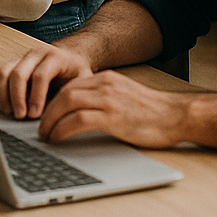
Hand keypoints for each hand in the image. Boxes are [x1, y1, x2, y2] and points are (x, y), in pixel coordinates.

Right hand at [0, 46, 94, 120]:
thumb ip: (76, 95)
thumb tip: (68, 115)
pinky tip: (7, 107)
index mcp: (55, 57)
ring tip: (12, 113)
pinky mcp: (16, 64)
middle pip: (20, 72)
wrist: (71, 59)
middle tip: (21, 116)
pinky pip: (2, 74)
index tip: (35, 114)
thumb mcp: (83, 82)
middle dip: (18, 97)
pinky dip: (1, 91)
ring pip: (6, 71)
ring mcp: (24, 58)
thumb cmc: (76, 72)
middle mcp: (36, 54)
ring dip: (6, 94)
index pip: (41, 75)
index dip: (36, 96)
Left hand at [35, 70, 187, 148]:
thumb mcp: (123, 96)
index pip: (70, 85)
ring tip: (45, 135)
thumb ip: (103, 98)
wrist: (176, 115)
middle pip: (64, 92)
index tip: (45, 114)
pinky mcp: (113, 117)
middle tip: (39, 127)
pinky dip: (62, 128)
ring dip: (51, 120)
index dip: (53, 100)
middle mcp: (104, 84)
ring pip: (67, 103)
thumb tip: (80, 112)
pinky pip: (78, 119)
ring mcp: (108, 99)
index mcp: (105, 79)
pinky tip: (58, 138)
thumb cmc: (151, 112)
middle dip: (47, 110)